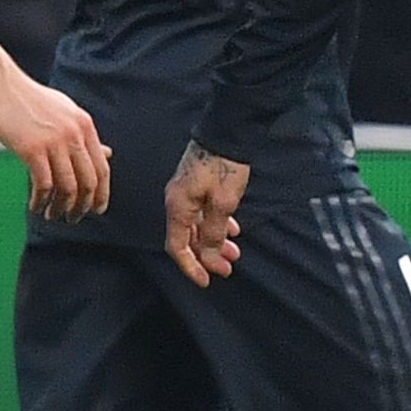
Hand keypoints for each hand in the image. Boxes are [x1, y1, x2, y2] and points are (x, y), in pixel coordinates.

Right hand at [0, 69, 111, 220]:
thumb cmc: (30, 100)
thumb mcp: (65, 113)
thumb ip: (85, 136)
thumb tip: (108, 154)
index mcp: (84, 125)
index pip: (102, 168)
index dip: (101, 194)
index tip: (96, 210)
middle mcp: (73, 134)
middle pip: (88, 182)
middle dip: (82, 206)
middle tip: (72, 218)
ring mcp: (53, 141)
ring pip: (67, 187)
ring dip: (61, 208)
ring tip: (51, 215)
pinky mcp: (31, 149)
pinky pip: (44, 185)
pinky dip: (41, 201)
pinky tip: (35, 206)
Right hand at [164, 141, 250, 284]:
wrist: (228, 129)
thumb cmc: (225, 166)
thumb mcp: (223, 203)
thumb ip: (215, 233)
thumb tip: (210, 259)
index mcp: (178, 206)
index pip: (176, 247)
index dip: (190, 267)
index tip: (206, 281)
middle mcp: (177, 201)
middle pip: (187, 238)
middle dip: (207, 256)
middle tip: (228, 268)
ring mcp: (186, 191)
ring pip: (197, 226)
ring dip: (214, 241)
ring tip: (234, 251)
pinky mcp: (196, 184)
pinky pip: (202, 212)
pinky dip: (216, 224)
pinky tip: (232, 228)